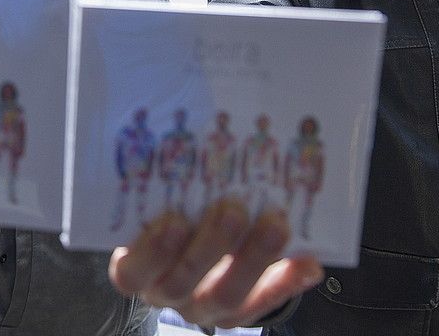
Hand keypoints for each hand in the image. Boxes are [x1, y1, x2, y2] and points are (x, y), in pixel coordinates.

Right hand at [110, 200, 322, 329]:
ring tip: (274, 225)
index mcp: (135, 268)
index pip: (132, 272)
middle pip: (182, 282)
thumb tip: (162, 126)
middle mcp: (166, 291)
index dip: (151, 252)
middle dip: (211, 247)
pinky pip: (262, 305)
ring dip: (252, 259)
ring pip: (225, 296)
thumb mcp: (149, 199)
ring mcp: (202, 305)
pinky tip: (307, 262)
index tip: (173, 221)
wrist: (185, 244)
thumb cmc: (163, 210)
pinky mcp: (237, 312)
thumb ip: (151, 181)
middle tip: (233, 210)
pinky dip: (286, 283)